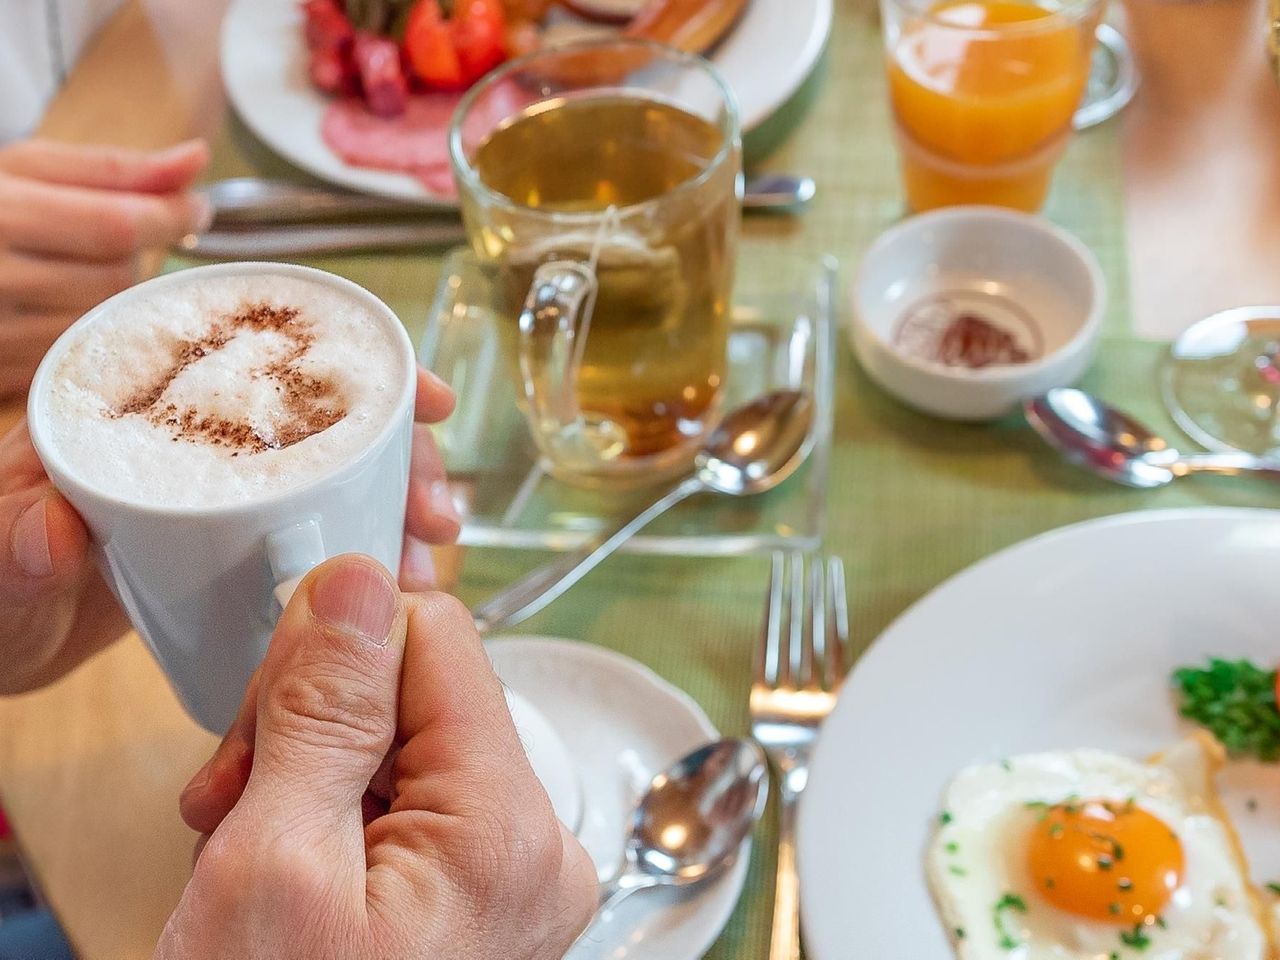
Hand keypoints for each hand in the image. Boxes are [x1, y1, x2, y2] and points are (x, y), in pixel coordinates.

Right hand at [0, 139, 212, 396]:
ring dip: (112, 296)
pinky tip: (60, 307)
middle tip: (102, 239)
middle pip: (118, 277)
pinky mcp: (6, 373)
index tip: (198, 208)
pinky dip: (89, 330)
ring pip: (107, 319)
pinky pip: (82, 356)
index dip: (169, 216)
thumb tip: (196, 158)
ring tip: (72, 271)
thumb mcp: (27, 171)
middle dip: (130, 256)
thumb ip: (114, 169)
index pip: (115, 225)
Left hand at [0, 369, 459, 694]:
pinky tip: (401, 576)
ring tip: (428, 554)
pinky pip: (321, 524)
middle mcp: (193, 430)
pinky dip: (368, 545)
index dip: (352, 363)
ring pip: (334, 468)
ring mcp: (225, 484)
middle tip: (436, 511)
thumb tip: (53, 524)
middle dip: (398, 452)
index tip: (424, 400)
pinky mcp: (243, 534)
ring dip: (395, 501)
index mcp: (136, 403)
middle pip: (319, 414)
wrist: (3, 645)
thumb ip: (10, 545)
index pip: (255, 352)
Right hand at [166, 555, 594, 959]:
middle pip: (420, 692)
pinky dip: (329, 818)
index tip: (266, 704)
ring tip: (245, 849)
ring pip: (402, 744)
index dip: (338, 651)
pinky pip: (405, 803)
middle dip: (311, 727)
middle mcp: (534, 847)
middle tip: (234, 797)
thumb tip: (359, 581)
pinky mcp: (475, 896)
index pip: (439, 638)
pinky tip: (280, 868)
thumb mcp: (273, 865)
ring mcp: (508, 876)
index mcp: (506, 827)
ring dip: (307, 775)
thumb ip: (322, 711)